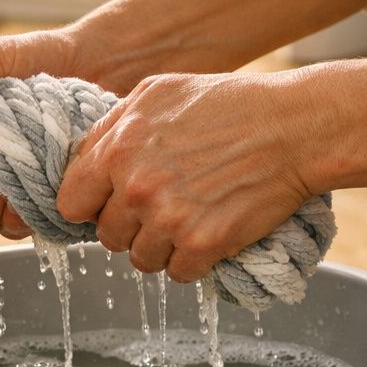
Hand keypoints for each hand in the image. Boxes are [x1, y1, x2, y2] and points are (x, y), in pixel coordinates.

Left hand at [57, 72, 319, 281]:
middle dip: (129, 226)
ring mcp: (168, 219)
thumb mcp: (156, 93)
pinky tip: (210, 232)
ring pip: (140, 259)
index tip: (110, 202)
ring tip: (189, 217)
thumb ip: (111, 128)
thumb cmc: (229, 105)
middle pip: (107, 236)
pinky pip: (178, 273)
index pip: (70, 204)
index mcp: (116, 151)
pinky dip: (193, 260)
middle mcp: (135, 189)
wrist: (296, 128)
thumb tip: (81, 160)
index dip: (91, 205)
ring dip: (161, 246)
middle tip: (163, 206)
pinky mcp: (202, 244)